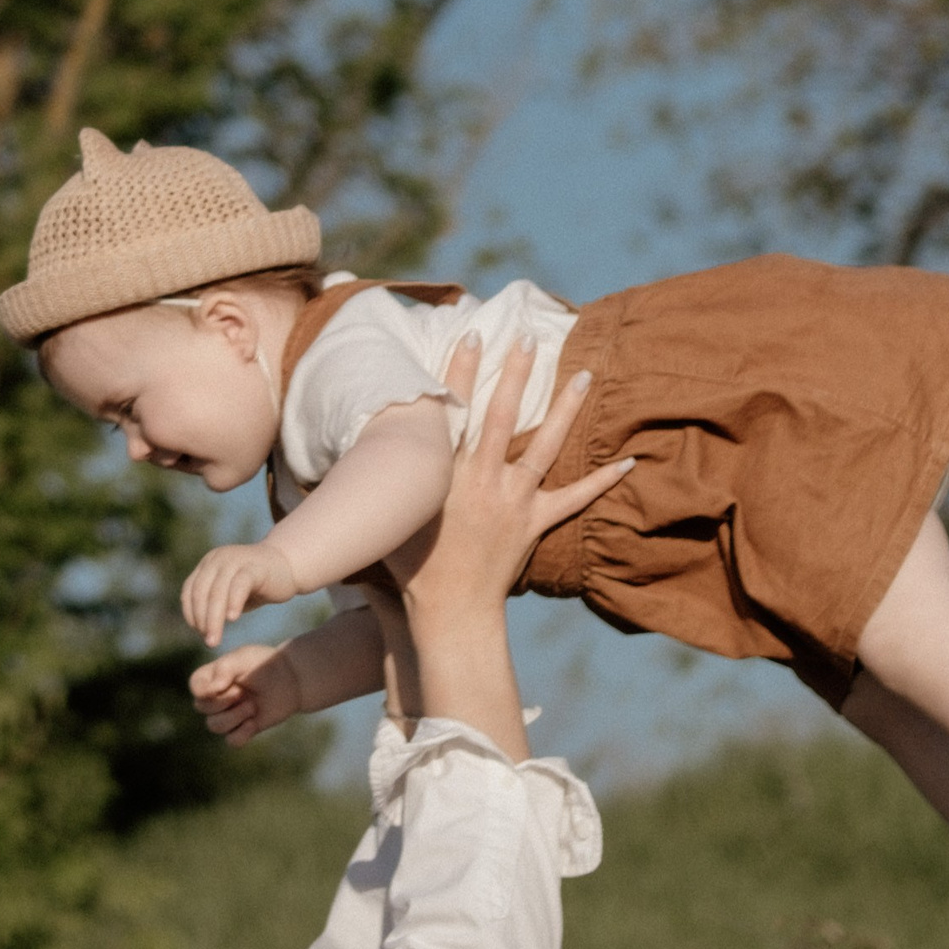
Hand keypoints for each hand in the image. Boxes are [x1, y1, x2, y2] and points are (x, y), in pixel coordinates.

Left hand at [181, 539, 300, 648]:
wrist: (287, 567)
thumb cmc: (255, 585)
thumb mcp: (230, 593)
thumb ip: (214, 604)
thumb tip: (200, 628)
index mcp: (208, 564)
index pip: (189, 591)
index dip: (191, 613)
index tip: (199, 633)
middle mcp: (218, 559)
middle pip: (202, 593)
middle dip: (202, 620)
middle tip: (208, 643)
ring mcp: (235, 560)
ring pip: (218, 592)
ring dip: (214, 618)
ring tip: (215, 639)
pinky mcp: (254, 567)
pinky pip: (239, 585)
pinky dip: (233, 602)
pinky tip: (232, 619)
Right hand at [190, 643, 304, 743]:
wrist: (291, 679)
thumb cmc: (264, 664)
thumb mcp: (244, 657)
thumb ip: (224, 669)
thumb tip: (212, 689)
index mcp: (211, 677)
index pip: (195, 687)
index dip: (205, 690)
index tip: (227, 683)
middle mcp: (216, 697)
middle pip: (202, 708)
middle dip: (223, 701)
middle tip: (243, 692)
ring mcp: (228, 714)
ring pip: (214, 726)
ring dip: (234, 717)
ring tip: (252, 706)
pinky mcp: (242, 728)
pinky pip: (232, 741)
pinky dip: (242, 734)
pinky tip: (254, 722)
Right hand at [389, 340, 633, 758]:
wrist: (448, 613)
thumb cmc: (407, 570)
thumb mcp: (382, 523)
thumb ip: (364, 493)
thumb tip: (319, 473)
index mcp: (444, 474)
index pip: (452, 411)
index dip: (459, 371)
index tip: (470, 336)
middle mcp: (482, 479)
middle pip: (503, 414)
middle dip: (515, 373)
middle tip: (528, 338)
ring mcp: (513, 500)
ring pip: (545, 445)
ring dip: (565, 407)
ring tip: (585, 372)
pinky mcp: (534, 524)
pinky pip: (574, 499)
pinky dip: (602, 481)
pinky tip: (630, 461)